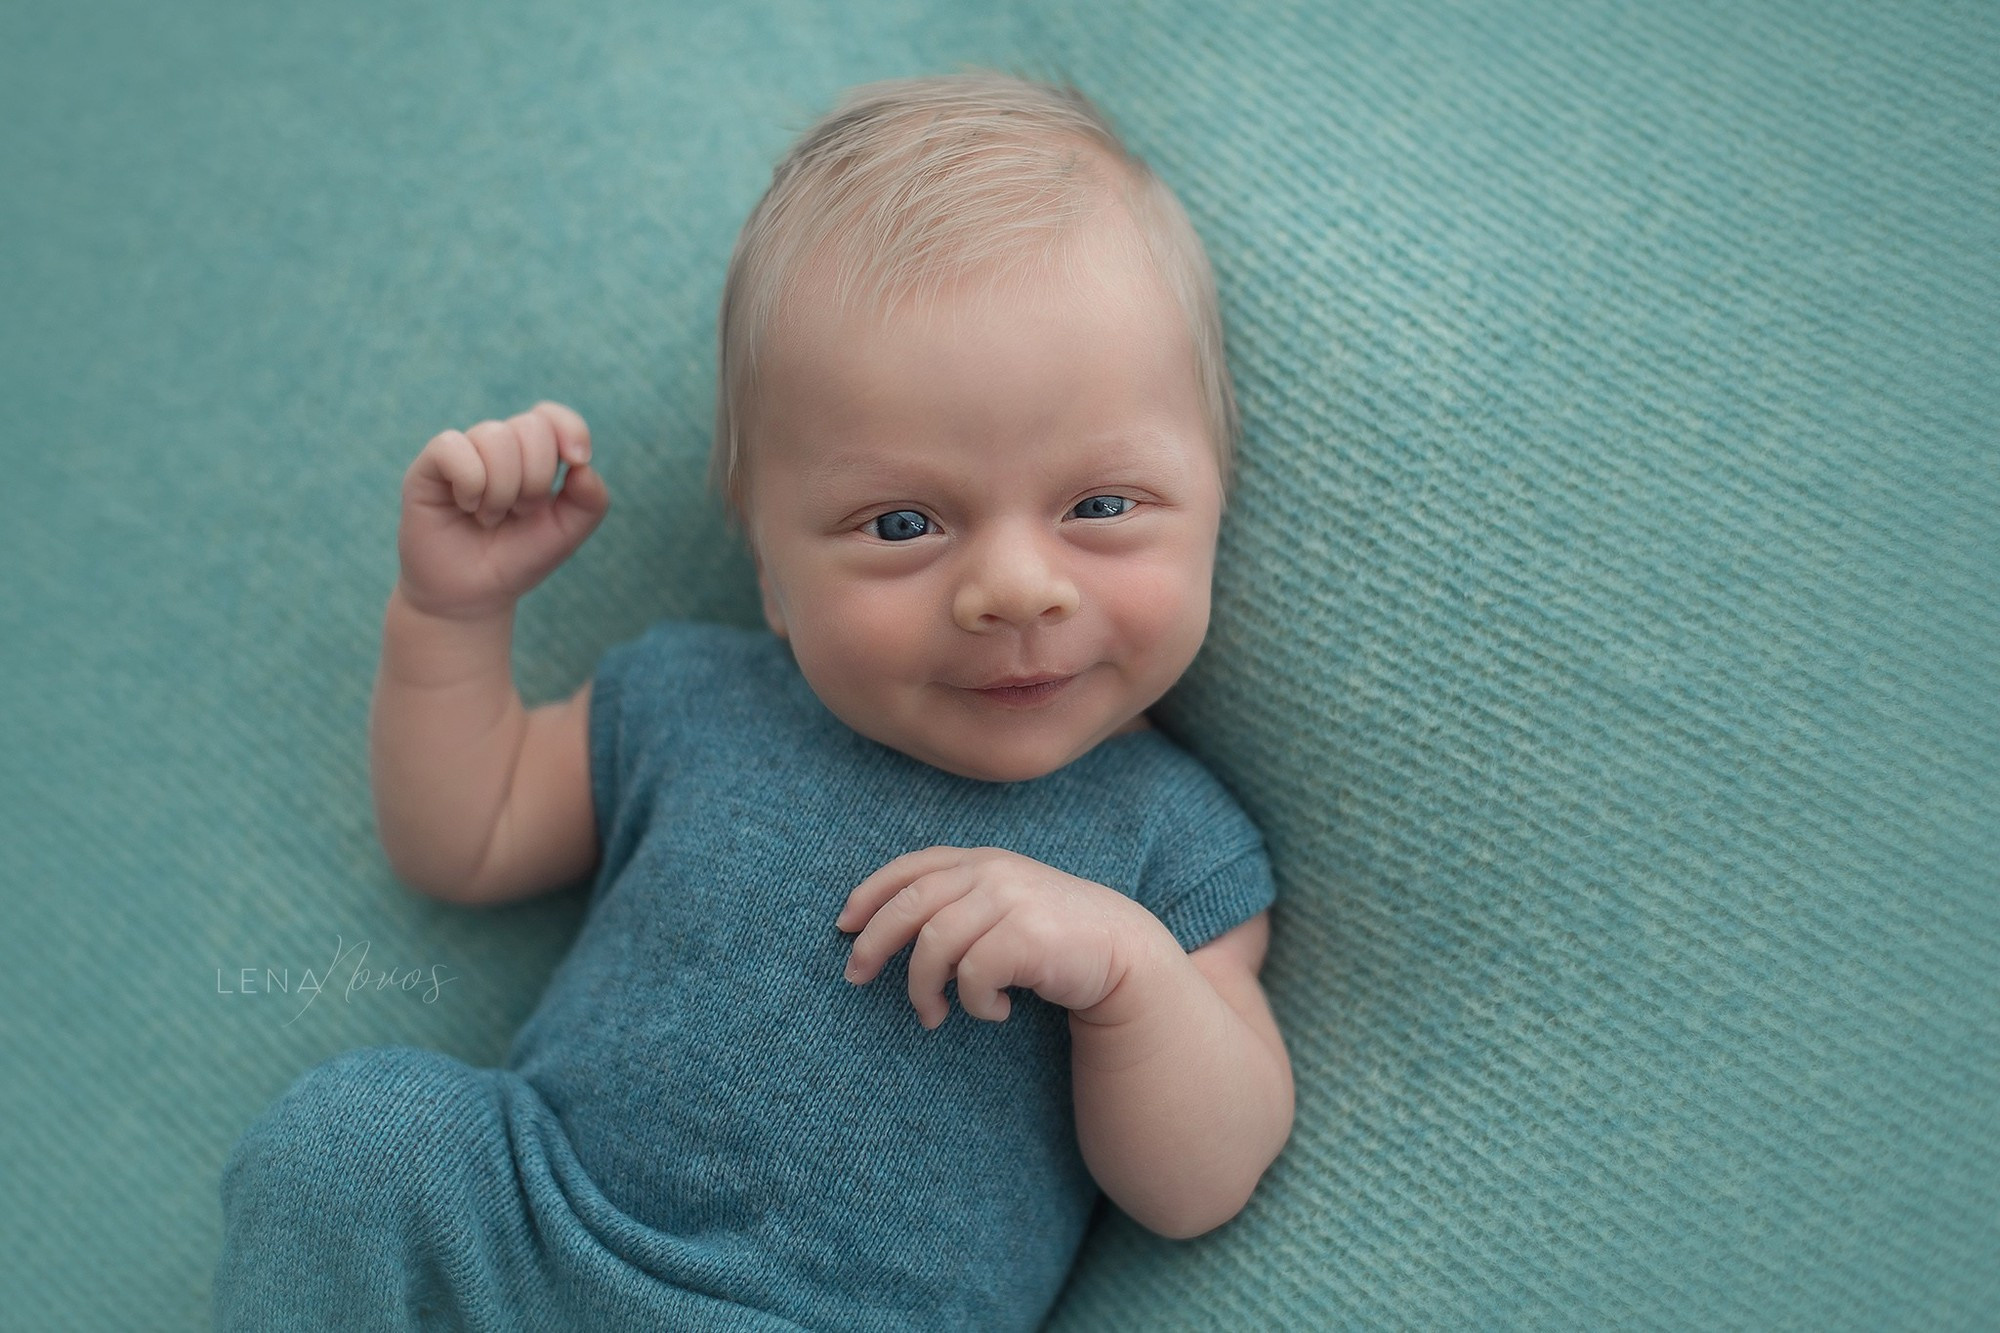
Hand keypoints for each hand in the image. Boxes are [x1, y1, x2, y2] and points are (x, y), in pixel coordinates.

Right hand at [397, 401, 610, 619]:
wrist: (472, 595)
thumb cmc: (517, 558)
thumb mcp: (567, 533)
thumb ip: (591, 500)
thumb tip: (581, 466)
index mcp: (532, 453)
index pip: (550, 415)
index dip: (570, 428)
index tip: (577, 461)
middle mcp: (497, 446)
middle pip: (530, 428)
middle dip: (535, 480)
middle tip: (519, 513)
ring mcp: (462, 452)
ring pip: (495, 437)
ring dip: (503, 490)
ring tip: (491, 517)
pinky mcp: (428, 466)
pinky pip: (453, 447)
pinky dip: (471, 482)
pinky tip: (466, 506)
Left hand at [836, 845, 1174, 1028]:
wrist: (1120, 951)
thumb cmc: (1051, 937)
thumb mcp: (1001, 906)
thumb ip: (955, 905)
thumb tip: (880, 935)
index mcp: (981, 860)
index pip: (910, 868)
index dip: (869, 894)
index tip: (844, 926)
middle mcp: (992, 872)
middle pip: (908, 905)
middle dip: (873, 944)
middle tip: (856, 979)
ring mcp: (1011, 900)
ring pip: (932, 945)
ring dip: (922, 989)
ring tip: (934, 1015)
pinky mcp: (1027, 935)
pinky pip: (973, 975)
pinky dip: (974, 1003)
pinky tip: (995, 1012)